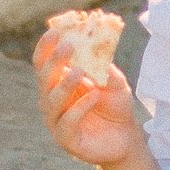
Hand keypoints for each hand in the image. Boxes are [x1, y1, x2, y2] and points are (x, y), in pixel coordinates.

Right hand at [33, 28, 140, 168]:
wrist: (126, 137)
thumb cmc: (115, 105)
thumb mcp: (114, 81)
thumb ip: (103, 66)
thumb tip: (94, 47)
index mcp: (58, 82)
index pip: (43, 62)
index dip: (46, 46)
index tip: (55, 30)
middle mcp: (52, 100)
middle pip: (45, 78)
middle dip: (54, 61)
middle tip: (68, 46)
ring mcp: (56, 120)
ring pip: (51, 101)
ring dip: (64, 85)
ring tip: (79, 72)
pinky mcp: (66, 139)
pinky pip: (66, 122)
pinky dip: (79, 108)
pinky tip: (93, 96)